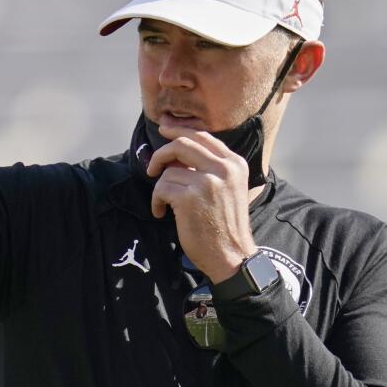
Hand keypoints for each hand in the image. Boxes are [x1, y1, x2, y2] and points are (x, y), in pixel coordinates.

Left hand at [146, 125, 257, 281]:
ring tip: (165, 205)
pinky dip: (157, 202)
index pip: (202, 136)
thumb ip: (210, 168)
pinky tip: (163, 214)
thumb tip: (176, 150)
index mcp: (235, 164)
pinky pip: (161, 189)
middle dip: (161, 153)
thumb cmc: (225, 226)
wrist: (233, 256)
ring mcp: (207, 182)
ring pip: (169, 171)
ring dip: (160, 189)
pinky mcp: (190, 198)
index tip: (164, 129)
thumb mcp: (229, 189)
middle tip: (151, 168)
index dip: (179, 130)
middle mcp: (224, 168)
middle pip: (182, 143)